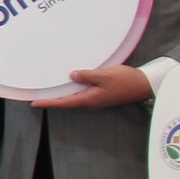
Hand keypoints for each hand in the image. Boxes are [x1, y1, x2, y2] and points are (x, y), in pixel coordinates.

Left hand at [31, 64, 153, 108]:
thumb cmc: (126, 80)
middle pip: (68, 101)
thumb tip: (71, 76)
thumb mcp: (104, 75)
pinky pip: (83, 92)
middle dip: (52, 99)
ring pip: (75, 96)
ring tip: (48, 88)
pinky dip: (73, 88)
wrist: (144, 84)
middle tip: (37, 94)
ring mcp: (96, 99)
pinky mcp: (101, 94)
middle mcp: (91, 101)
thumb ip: (87, 76)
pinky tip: (69, 82)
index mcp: (90, 99)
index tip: (34, 103)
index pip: (65, 102)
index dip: (49, 102)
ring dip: (62, 93)